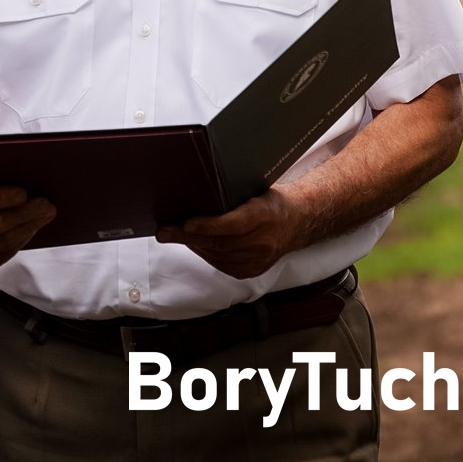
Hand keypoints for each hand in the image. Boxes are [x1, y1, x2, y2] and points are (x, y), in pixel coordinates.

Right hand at [0, 176, 54, 271]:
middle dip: (25, 215)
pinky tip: (30, 229)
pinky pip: (1, 255)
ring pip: (1, 243)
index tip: (24, 193)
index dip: (1, 198)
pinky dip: (19, 242)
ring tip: (45, 216)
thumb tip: (29, 174)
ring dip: (28, 229)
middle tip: (47, 205)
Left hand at [156, 186, 306, 278]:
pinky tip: (197, 245)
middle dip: (188, 237)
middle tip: (165, 231)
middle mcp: (264, 240)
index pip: (233, 224)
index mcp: (266, 214)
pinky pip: (222, 265)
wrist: (297, 222)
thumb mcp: (256, 191)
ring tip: (176, 236)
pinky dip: (206, 254)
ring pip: (218, 256)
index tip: (185, 223)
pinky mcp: (253, 270)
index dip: (207, 225)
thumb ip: (232, 198)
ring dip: (195, 245)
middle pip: (220, 242)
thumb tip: (196, 196)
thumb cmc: (272, 202)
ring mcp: (259, 259)